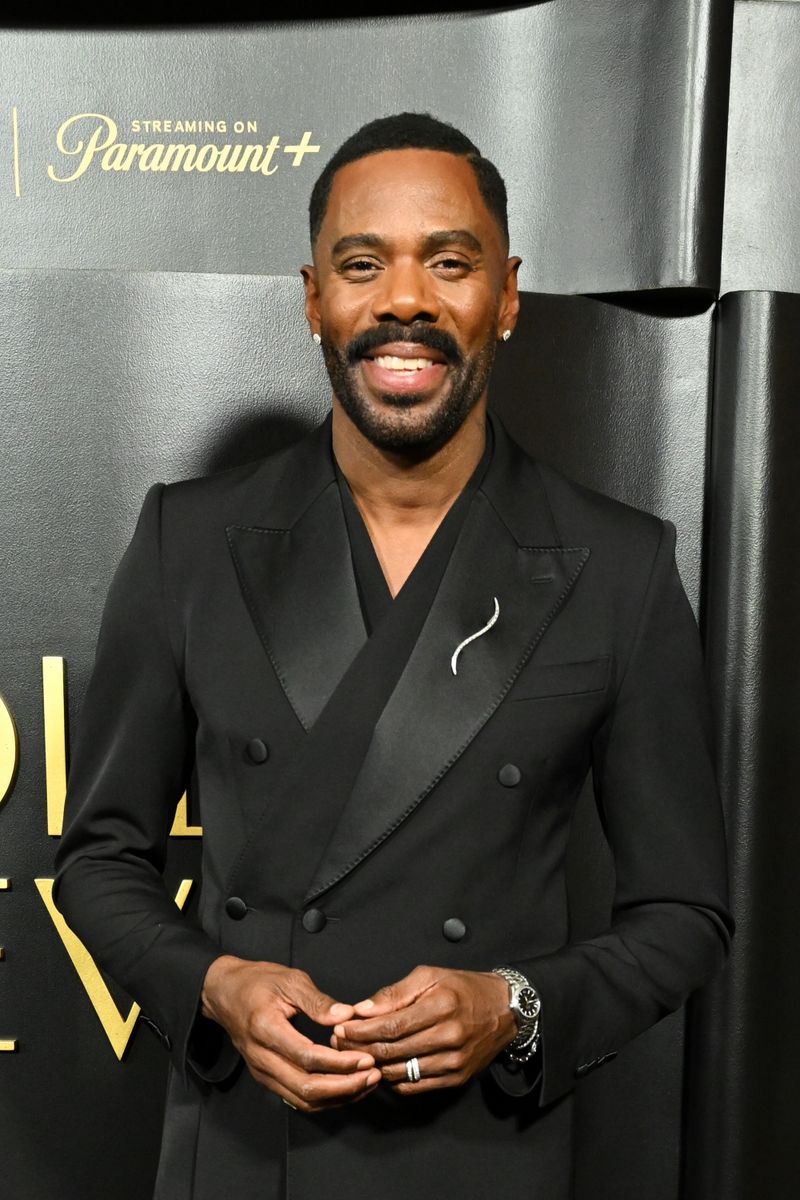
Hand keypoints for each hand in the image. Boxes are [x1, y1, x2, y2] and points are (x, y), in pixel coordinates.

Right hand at [201, 955, 380, 1111]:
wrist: (224, 993)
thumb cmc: (256, 982)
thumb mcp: (289, 980)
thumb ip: (317, 1001)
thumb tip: (346, 1016)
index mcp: (265, 1029)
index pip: (307, 1058)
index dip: (339, 1063)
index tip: (365, 1059)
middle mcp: (261, 1058)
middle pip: (305, 1088)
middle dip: (344, 1087)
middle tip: (372, 1075)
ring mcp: (262, 1072)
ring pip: (302, 1100)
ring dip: (337, 1097)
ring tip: (366, 1083)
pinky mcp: (266, 1078)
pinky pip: (297, 1098)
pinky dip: (324, 1099)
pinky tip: (346, 1087)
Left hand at [331, 965, 516, 1093]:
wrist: (505, 1010)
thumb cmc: (464, 988)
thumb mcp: (430, 976)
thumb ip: (394, 994)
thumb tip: (362, 1010)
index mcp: (441, 1006)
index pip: (391, 1026)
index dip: (361, 1031)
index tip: (341, 1028)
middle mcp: (449, 1037)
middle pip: (392, 1051)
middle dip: (360, 1048)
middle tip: (339, 1043)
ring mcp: (453, 1062)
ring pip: (400, 1072)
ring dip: (372, 1066)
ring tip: (355, 1055)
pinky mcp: (456, 1079)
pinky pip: (415, 1085)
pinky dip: (393, 1079)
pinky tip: (381, 1067)